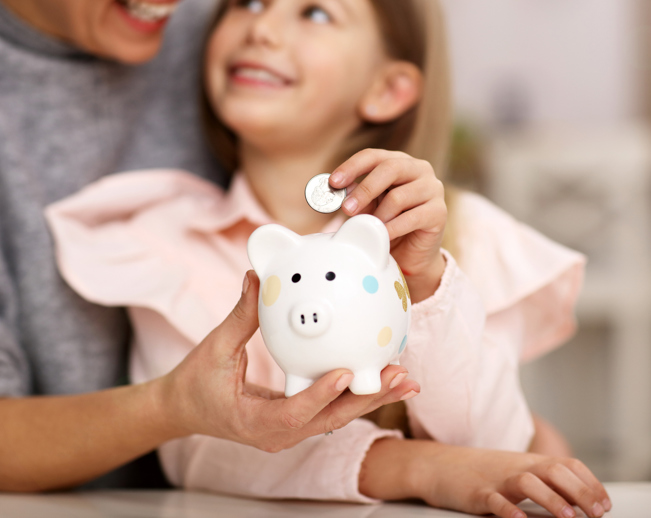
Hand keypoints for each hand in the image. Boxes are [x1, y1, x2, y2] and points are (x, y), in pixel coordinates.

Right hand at [157, 271, 419, 451]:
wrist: (183, 408)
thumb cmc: (195, 381)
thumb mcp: (214, 348)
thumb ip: (240, 316)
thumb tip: (257, 277)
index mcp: (254, 421)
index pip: (293, 413)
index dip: (321, 395)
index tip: (346, 374)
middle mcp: (277, 433)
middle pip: (330, 419)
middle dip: (367, 399)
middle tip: (399, 376)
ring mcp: (289, 431)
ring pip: (337, 416)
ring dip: (372, 398)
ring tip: (406, 379)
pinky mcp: (296, 421)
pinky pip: (332, 408)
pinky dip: (358, 393)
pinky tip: (384, 377)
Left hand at [330, 149, 446, 302]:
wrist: (411, 256)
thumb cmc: (388, 226)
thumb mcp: (368, 207)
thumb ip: (357, 195)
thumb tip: (338, 189)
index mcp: (400, 162)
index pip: (374, 156)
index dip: (352, 167)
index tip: (333, 182)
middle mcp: (420, 170)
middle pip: (390, 168)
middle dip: (364, 189)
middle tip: (347, 209)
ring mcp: (433, 189)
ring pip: (398, 196)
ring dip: (378, 215)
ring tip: (370, 229)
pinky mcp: (439, 212)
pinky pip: (411, 218)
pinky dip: (392, 229)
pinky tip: (382, 237)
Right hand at [360, 440, 610, 517]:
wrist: (438, 465)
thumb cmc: (479, 472)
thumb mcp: (513, 471)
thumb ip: (541, 480)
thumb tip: (575, 499)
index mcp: (528, 461)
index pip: (567, 465)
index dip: (590, 483)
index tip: (605, 503)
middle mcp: (517, 467)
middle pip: (554, 470)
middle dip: (580, 491)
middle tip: (596, 513)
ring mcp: (497, 479)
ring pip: (529, 482)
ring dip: (552, 500)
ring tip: (568, 517)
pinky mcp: (478, 493)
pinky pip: (495, 501)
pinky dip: (510, 511)